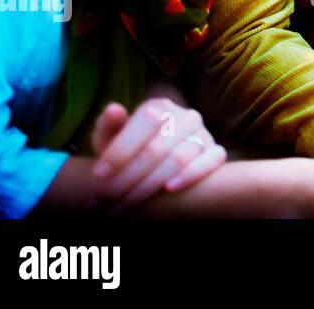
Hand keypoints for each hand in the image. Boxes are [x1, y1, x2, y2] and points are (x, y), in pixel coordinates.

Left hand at [89, 99, 226, 211]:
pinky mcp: (215, 152)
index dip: (121, 149)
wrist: (155, 158)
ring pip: (180, 158)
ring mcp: (203, 133)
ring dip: (148, 186)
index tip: (98, 175)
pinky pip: (212, 161)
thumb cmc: (128, 147)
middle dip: (127, 178)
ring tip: (122, 206)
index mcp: (160, 107)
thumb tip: (113, 110)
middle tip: (104, 199)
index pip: (146, 121)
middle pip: (157, 148)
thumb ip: (108, 125)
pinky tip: (169, 190)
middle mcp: (186, 116)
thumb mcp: (112, 136)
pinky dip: (192, 175)